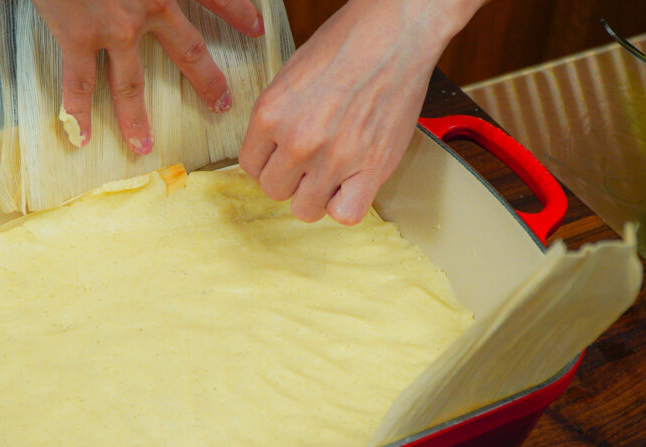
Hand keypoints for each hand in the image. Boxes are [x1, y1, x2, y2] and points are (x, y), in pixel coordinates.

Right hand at [32, 0, 264, 153]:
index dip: (237, 11)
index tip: (255, 27)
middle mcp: (150, 5)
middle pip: (187, 51)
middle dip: (207, 80)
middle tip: (221, 102)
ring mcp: (114, 26)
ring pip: (130, 82)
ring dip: (136, 118)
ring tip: (142, 145)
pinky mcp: (78, 36)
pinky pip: (80, 82)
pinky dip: (79, 112)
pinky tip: (83, 137)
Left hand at [239, 0, 484, 223]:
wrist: (395, 32)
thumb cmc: (347, 44)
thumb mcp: (290, 76)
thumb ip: (276, 118)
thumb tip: (270, 151)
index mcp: (270, 113)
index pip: (250, 165)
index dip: (268, 162)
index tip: (283, 156)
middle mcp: (298, 140)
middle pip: (274, 189)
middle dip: (290, 178)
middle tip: (310, 161)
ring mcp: (334, 158)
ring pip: (305, 209)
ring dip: (315, 195)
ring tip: (329, 174)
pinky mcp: (371, 168)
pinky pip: (345, 215)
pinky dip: (345, 206)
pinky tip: (350, 185)